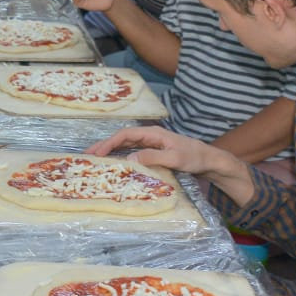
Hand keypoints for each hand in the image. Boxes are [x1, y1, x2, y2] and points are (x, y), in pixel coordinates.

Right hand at [86, 126, 217, 173]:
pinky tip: (113, 162)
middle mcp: (149, 135)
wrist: (208, 160)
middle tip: (87, 155)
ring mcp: (151, 143)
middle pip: (122, 138)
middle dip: (104, 145)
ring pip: (125, 144)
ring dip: (110, 150)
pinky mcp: (153, 151)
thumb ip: (152, 157)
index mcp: (152, 133)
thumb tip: (129, 158)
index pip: (125, 134)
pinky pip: (132, 151)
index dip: (109, 142)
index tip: (96, 152)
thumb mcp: (174, 158)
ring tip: (95, 159)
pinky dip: (120, 155)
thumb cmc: (193, 157)